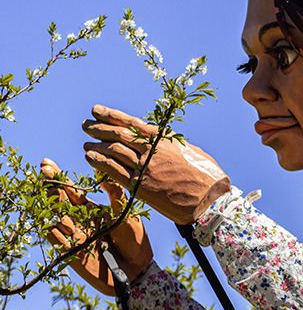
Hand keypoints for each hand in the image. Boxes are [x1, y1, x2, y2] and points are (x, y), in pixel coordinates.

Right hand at [41, 158, 152, 295]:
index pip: (71, 191)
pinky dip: (53, 231)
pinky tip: (50, 220)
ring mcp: (74, 237)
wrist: (137, 269)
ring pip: (56, 218)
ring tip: (52, 190)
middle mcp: (79, 221)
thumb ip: (114, 193)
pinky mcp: (71, 255)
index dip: (59, 177)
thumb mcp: (125, 212)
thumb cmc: (133, 239)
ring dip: (53, 205)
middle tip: (45, 170)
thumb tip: (102, 171)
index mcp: (91, 210)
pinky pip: (57, 241)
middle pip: (60, 202)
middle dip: (52, 185)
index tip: (47, 163)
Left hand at [81, 104, 230, 224]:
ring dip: (96, 146)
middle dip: (99, 128)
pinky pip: (115, 172)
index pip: (132, 123)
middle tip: (85, 125)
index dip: (112, 115)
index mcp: (164, 139)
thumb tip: (161, 140)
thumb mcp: (190, 150)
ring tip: (86, 143)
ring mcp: (146, 168)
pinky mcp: (142, 187)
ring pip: (114, 152)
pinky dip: (100, 163)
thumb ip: (172, 144)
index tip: (96, 110)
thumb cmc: (205, 174)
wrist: (210, 199)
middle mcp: (153, 150)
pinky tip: (90, 158)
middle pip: (119, 135)